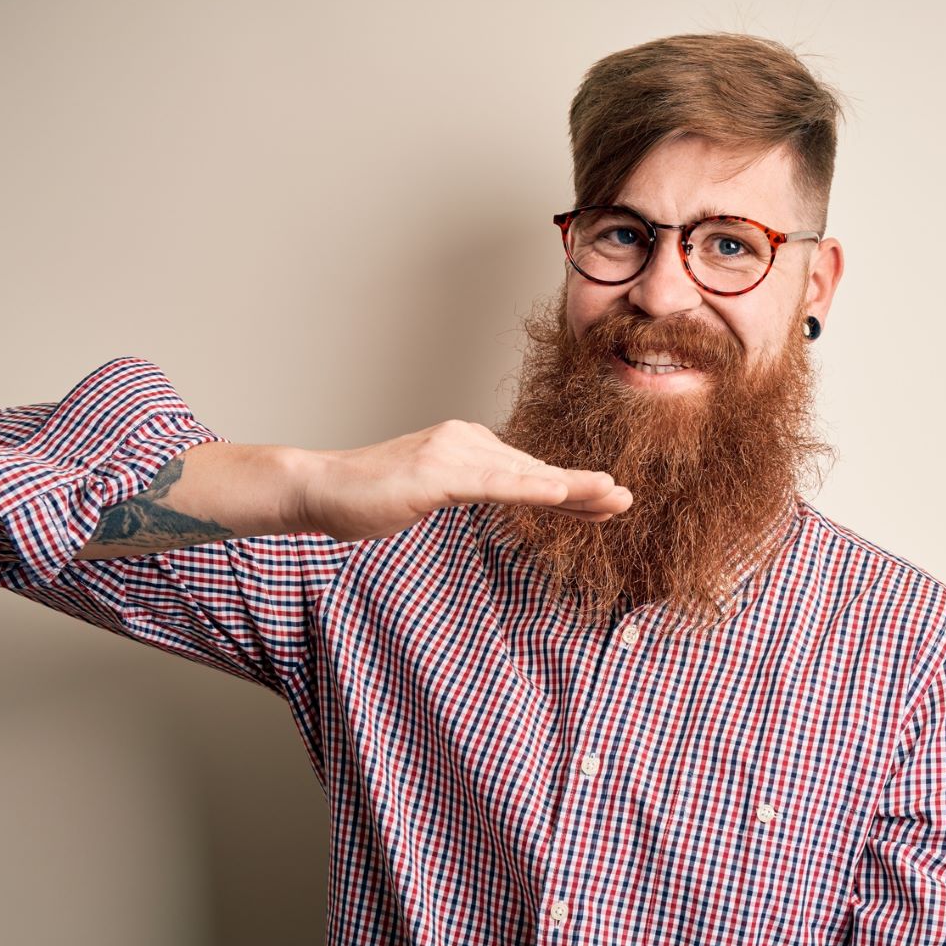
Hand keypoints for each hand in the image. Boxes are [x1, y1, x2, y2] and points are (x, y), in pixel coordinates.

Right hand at [293, 420, 631, 541]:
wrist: (319, 488)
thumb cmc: (369, 497)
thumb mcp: (432, 496)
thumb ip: (468, 492)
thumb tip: (499, 497)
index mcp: (468, 446)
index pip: (530, 471)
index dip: (571, 490)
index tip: (608, 504)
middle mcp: (466, 441)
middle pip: (536, 470)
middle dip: (583, 489)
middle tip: (627, 500)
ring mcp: (452, 454)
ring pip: (524, 475)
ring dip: (572, 488)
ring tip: (613, 498)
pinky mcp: (436, 473)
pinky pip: (492, 484)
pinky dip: (529, 488)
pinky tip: (560, 493)